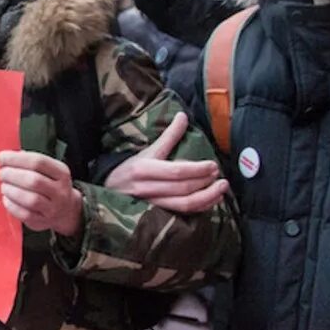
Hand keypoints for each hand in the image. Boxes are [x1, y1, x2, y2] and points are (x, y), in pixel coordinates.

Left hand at [0, 150, 82, 236]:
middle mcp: (60, 190)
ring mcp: (53, 208)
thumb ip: (28, 161)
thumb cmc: (50, 185)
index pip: (38, 162)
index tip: (0, 158)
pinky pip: (25, 214)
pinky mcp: (43, 221)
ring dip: (11, 190)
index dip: (16, 159)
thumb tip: (6, 157)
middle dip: (12, 175)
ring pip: (30, 199)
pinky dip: (12, 206)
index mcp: (61, 172)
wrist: (65, 210)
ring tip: (4, 186)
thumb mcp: (47, 170)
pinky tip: (6, 199)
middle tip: (1, 173)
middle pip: (34, 180)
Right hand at [106, 112, 228, 213]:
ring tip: (221, 190)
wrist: (108, 189)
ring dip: (206, 198)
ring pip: (184, 205)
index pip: (176, 171)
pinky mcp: (157, 214)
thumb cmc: (130, 168)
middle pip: (182, 188)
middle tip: (219, 176)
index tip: (212, 165)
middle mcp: (147, 188)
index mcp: (144, 169)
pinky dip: (200, 207)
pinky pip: (182, 213)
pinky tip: (211, 200)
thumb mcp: (147, 151)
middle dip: (204, 182)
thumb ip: (168, 135)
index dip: (197, 169)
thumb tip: (183, 115)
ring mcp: (151, 204)